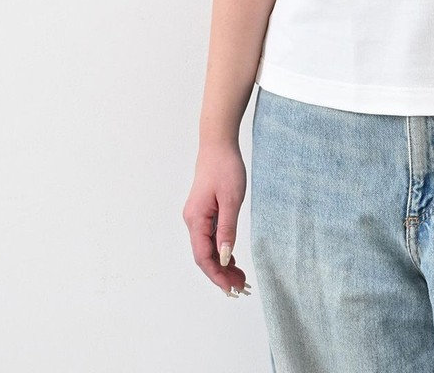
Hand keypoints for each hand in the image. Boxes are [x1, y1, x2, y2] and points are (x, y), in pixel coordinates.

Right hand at [182, 138, 251, 296]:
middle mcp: (192, 221)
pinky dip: (220, 251)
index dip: (217, 276)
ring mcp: (196, 217)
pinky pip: (209, 238)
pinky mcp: (203, 212)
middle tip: (241, 287)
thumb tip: (224, 258)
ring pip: (207, 248)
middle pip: (204, 256)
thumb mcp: (231, 199)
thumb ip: (227, 229)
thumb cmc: (225, 168)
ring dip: (221, 264)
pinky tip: (232, 259)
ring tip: (239, 277)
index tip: (232, 289)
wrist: (217, 144)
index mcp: (196, 220)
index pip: (203, 257)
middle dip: (221, 274)